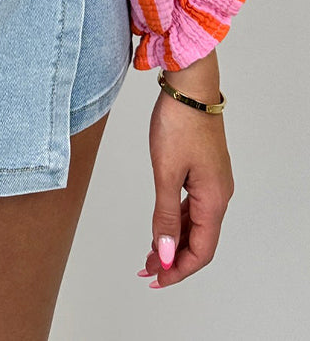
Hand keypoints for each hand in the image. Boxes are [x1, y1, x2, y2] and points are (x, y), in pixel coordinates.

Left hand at [138, 83, 234, 287]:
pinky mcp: (204, 171)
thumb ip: (165, 215)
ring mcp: (213, 182)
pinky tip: (163, 225)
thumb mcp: (166, 172)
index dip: (179, 270)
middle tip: (147, 270)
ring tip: (151, 253)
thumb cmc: (180, 123)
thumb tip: (166, 253)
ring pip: (195, 224)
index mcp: (214, 200)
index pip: (201, 251)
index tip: (156, 279)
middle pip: (200, 241)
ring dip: (174, 241)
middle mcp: (219, 195)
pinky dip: (177, 220)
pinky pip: (193, 206)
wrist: (190, 86)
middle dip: (174, 259)